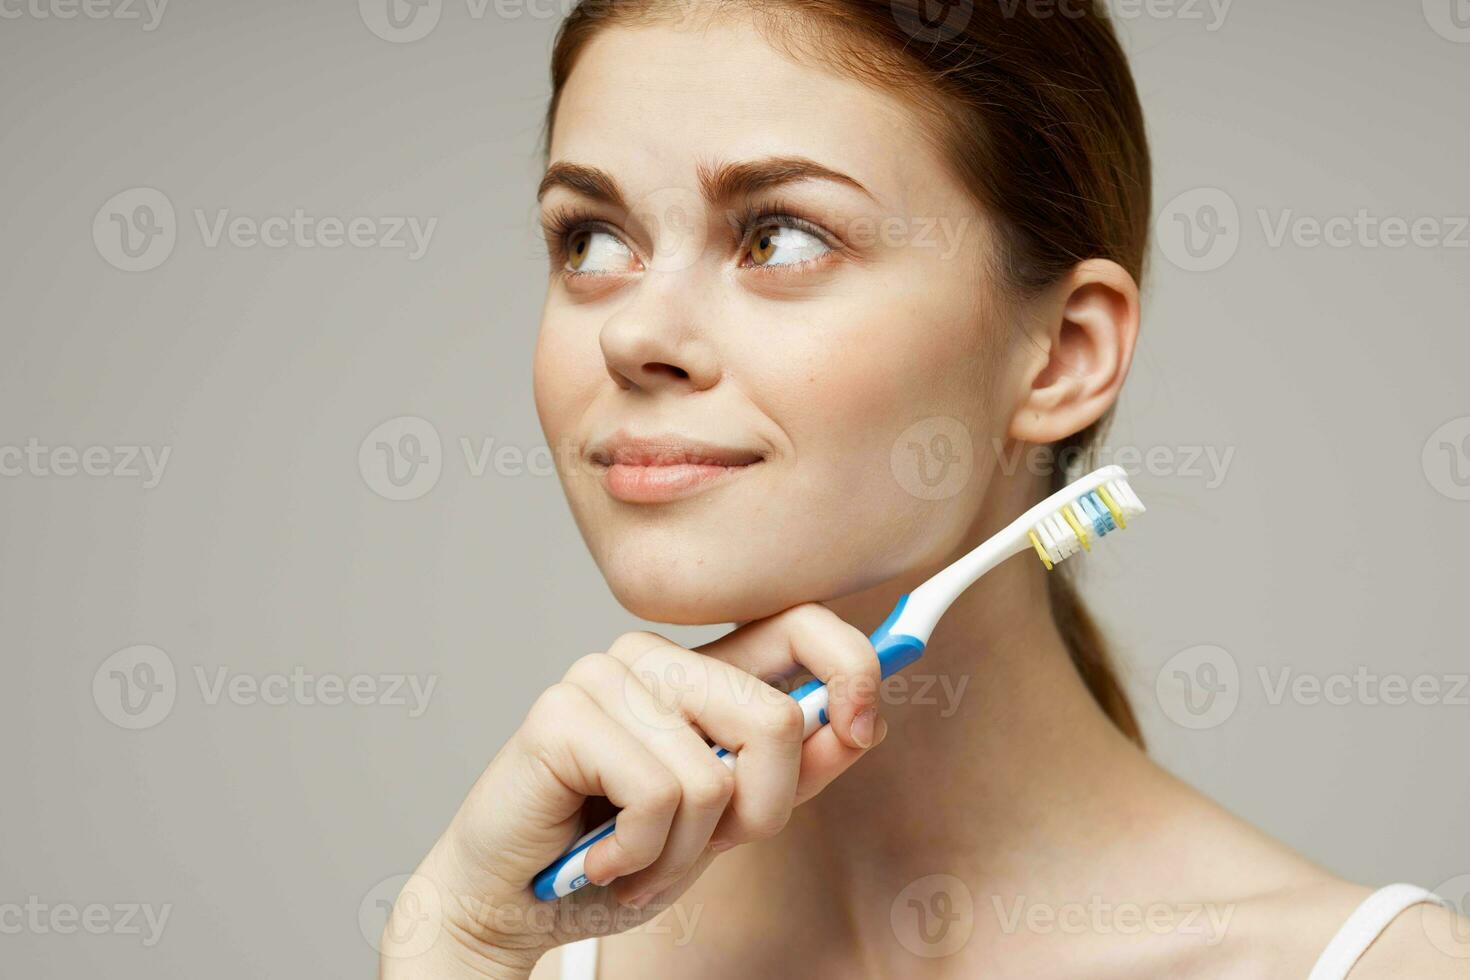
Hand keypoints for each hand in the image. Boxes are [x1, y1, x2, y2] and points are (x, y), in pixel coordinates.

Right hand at [379, 602, 888, 978]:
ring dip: (685, 852)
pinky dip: (642, 854)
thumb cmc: (617, 855)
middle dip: (758, 814)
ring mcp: (605, 677)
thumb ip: (791, 771)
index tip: (863, 725)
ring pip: (715, 775)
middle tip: (698, 845)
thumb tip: (857, 722)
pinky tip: (603, 857)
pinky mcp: (562, 713)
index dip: (855, 665)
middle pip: (774, 719)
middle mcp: (654, 658)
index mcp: (700, 673)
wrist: (513, 905)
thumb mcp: (727, 822)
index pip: (800, 624)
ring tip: (637, 856)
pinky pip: (659, 795)